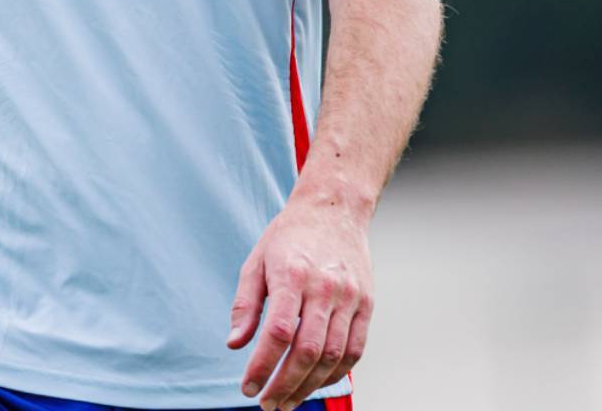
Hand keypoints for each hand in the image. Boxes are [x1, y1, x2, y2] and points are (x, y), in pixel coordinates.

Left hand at [226, 199, 373, 410]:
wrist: (334, 210)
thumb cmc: (290, 236)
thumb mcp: (256, 262)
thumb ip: (245, 305)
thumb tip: (235, 344)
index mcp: (292, 275)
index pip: (278, 333)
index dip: (262, 366)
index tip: (247, 386)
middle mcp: (324, 288)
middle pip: (307, 351)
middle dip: (284, 385)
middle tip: (267, 403)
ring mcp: (350, 298)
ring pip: (332, 356)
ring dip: (309, 386)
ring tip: (288, 401)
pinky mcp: (366, 305)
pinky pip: (354, 350)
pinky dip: (335, 373)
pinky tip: (316, 383)